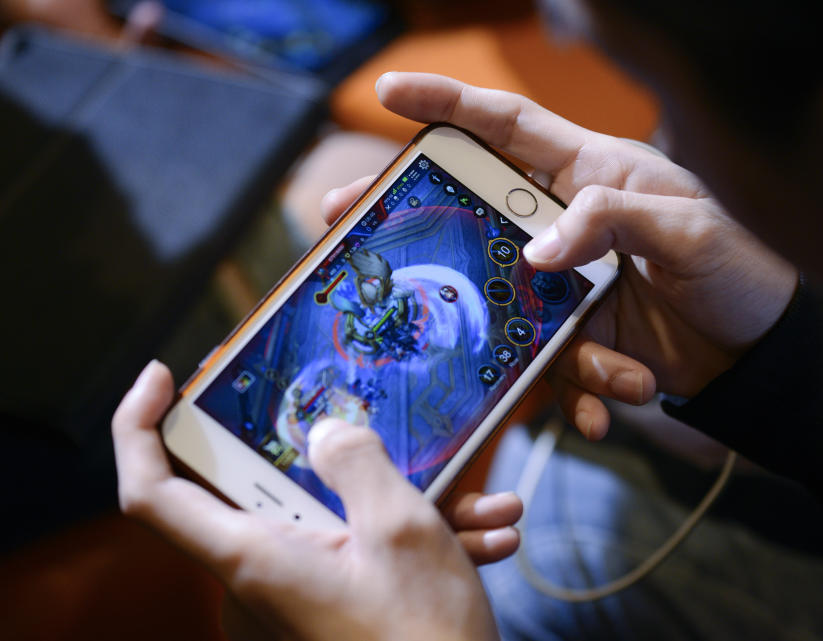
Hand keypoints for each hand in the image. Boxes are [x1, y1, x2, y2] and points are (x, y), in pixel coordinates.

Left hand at [113, 361, 511, 640]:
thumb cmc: (424, 639)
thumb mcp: (401, 530)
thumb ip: (356, 462)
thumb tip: (326, 433)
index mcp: (253, 560)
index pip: (153, 494)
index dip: (138, 429)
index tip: (161, 379)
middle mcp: (261, 583)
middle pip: (268, 494)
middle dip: (350, 463)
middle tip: (395, 435)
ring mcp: (295, 601)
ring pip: (335, 524)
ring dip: (410, 506)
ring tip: (483, 507)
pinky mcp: (328, 612)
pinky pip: (357, 557)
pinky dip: (413, 543)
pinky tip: (485, 539)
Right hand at [366, 72, 797, 438]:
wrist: (763, 353)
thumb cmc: (739, 270)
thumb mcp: (687, 231)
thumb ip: (612, 222)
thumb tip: (537, 253)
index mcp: (591, 174)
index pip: (509, 126)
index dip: (448, 104)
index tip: (389, 92)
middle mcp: (568, 224)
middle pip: (475, 213)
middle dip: (416, 218)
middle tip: (347, 223)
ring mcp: (568, 284)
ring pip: (507, 302)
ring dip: (527, 346)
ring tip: (612, 373)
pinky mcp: (578, 335)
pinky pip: (550, 363)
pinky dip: (576, 394)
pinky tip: (606, 416)